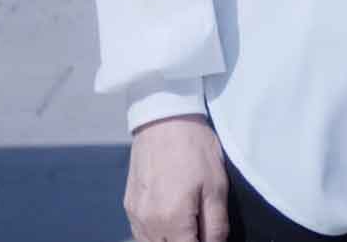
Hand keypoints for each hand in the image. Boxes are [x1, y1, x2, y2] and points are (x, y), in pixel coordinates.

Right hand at [123, 115, 227, 241]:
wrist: (164, 118)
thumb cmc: (194, 148)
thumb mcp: (216, 186)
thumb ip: (216, 226)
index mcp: (172, 221)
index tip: (210, 237)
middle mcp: (149, 223)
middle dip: (187, 241)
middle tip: (201, 227)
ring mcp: (135, 215)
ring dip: (171, 241)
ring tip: (187, 225)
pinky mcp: (129, 206)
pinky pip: (141, 233)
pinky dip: (156, 234)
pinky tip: (171, 222)